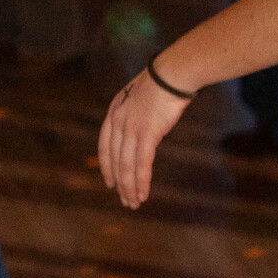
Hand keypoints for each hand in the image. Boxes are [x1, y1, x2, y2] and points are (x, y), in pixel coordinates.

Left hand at [98, 63, 194, 208]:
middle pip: (115, 160)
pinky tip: (142, 194)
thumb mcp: (142, 96)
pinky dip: (140, 181)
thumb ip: (137, 112)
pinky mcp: (146, 135)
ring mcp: (130, 128)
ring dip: (130, 187)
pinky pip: (141, 164)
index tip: (109, 181)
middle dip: (119, 182)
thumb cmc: (163, 82)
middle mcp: (117, 122)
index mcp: (114, 112)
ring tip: (133, 203)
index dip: (106, 165)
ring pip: (126, 166)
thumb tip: (145, 123)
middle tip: (124, 200)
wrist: (172, 73)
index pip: (105, 145)